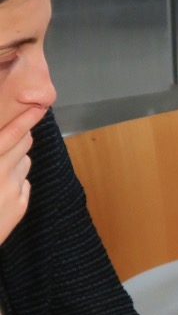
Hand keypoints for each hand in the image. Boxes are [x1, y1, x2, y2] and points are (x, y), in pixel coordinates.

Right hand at [0, 111, 35, 244]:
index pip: (10, 135)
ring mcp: (14, 192)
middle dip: (20, 135)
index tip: (38, 107)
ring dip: (17, 158)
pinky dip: (17, 180)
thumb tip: (2, 142)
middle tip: (10, 136)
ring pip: (26, 162)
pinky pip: (25, 183)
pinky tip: (1, 186)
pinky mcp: (20, 207)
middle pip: (25, 143)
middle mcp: (2, 175)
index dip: (25, 119)